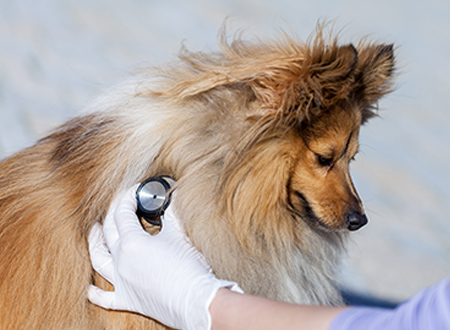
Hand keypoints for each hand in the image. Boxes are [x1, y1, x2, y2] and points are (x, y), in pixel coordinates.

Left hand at [88, 185, 241, 329]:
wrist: (195, 301)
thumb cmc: (188, 268)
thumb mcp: (179, 234)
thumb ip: (171, 214)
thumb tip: (171, 199)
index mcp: (132, 243)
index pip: (123, 213)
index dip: (128, 198)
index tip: (135, 192)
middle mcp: (120, 262)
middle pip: (108, 232)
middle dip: (112, 215)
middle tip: (119, 206)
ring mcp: (121, 282)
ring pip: (98, 260)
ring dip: (94, 244)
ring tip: (95, 232)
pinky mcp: (127, 300)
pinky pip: (105, 298)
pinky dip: (96, 293)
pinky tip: (90, 289)